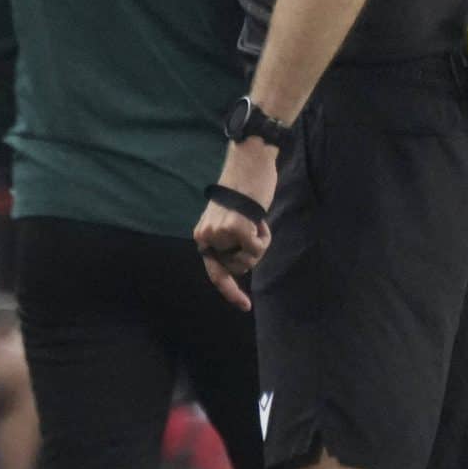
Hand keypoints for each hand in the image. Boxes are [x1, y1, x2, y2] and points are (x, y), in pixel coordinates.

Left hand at [193, 140, 278, 310]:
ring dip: (259, 245)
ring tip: (256, 220)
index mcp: (203, 234)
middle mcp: (206, 236)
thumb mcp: (230, 219)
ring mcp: (218, 234)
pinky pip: (257, 249)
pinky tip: (259, 218)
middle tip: (256, 228)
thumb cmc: (245, 190)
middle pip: (238, 268)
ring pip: (249, 260)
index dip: (229, 290)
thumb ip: (230, 243)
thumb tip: (239, 267)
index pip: (215, 272)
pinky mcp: (234, 229)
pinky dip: (264, 237)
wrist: (249, 162)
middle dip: (252, 254)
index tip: (245, 305)